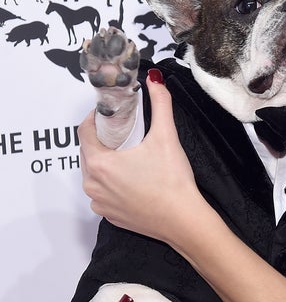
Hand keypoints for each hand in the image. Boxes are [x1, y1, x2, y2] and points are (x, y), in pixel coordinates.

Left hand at [79, 71, 199, 242]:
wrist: (184, 221)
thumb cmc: (172, 181)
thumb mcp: (166, 137)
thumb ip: (160, 104)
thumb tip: (155, 80)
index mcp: (100, 163)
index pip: (85, 131)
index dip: (96, 117)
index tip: (111, 113)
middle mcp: (92, 185)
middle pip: (88, 152)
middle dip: (102, 139)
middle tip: (122, 132)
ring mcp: (99, 203)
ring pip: (94, 173)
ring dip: (105, 161)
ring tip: (127, 155)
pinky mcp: (109, 216)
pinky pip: (102, 192)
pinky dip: (111, 183)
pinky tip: (131, 179)